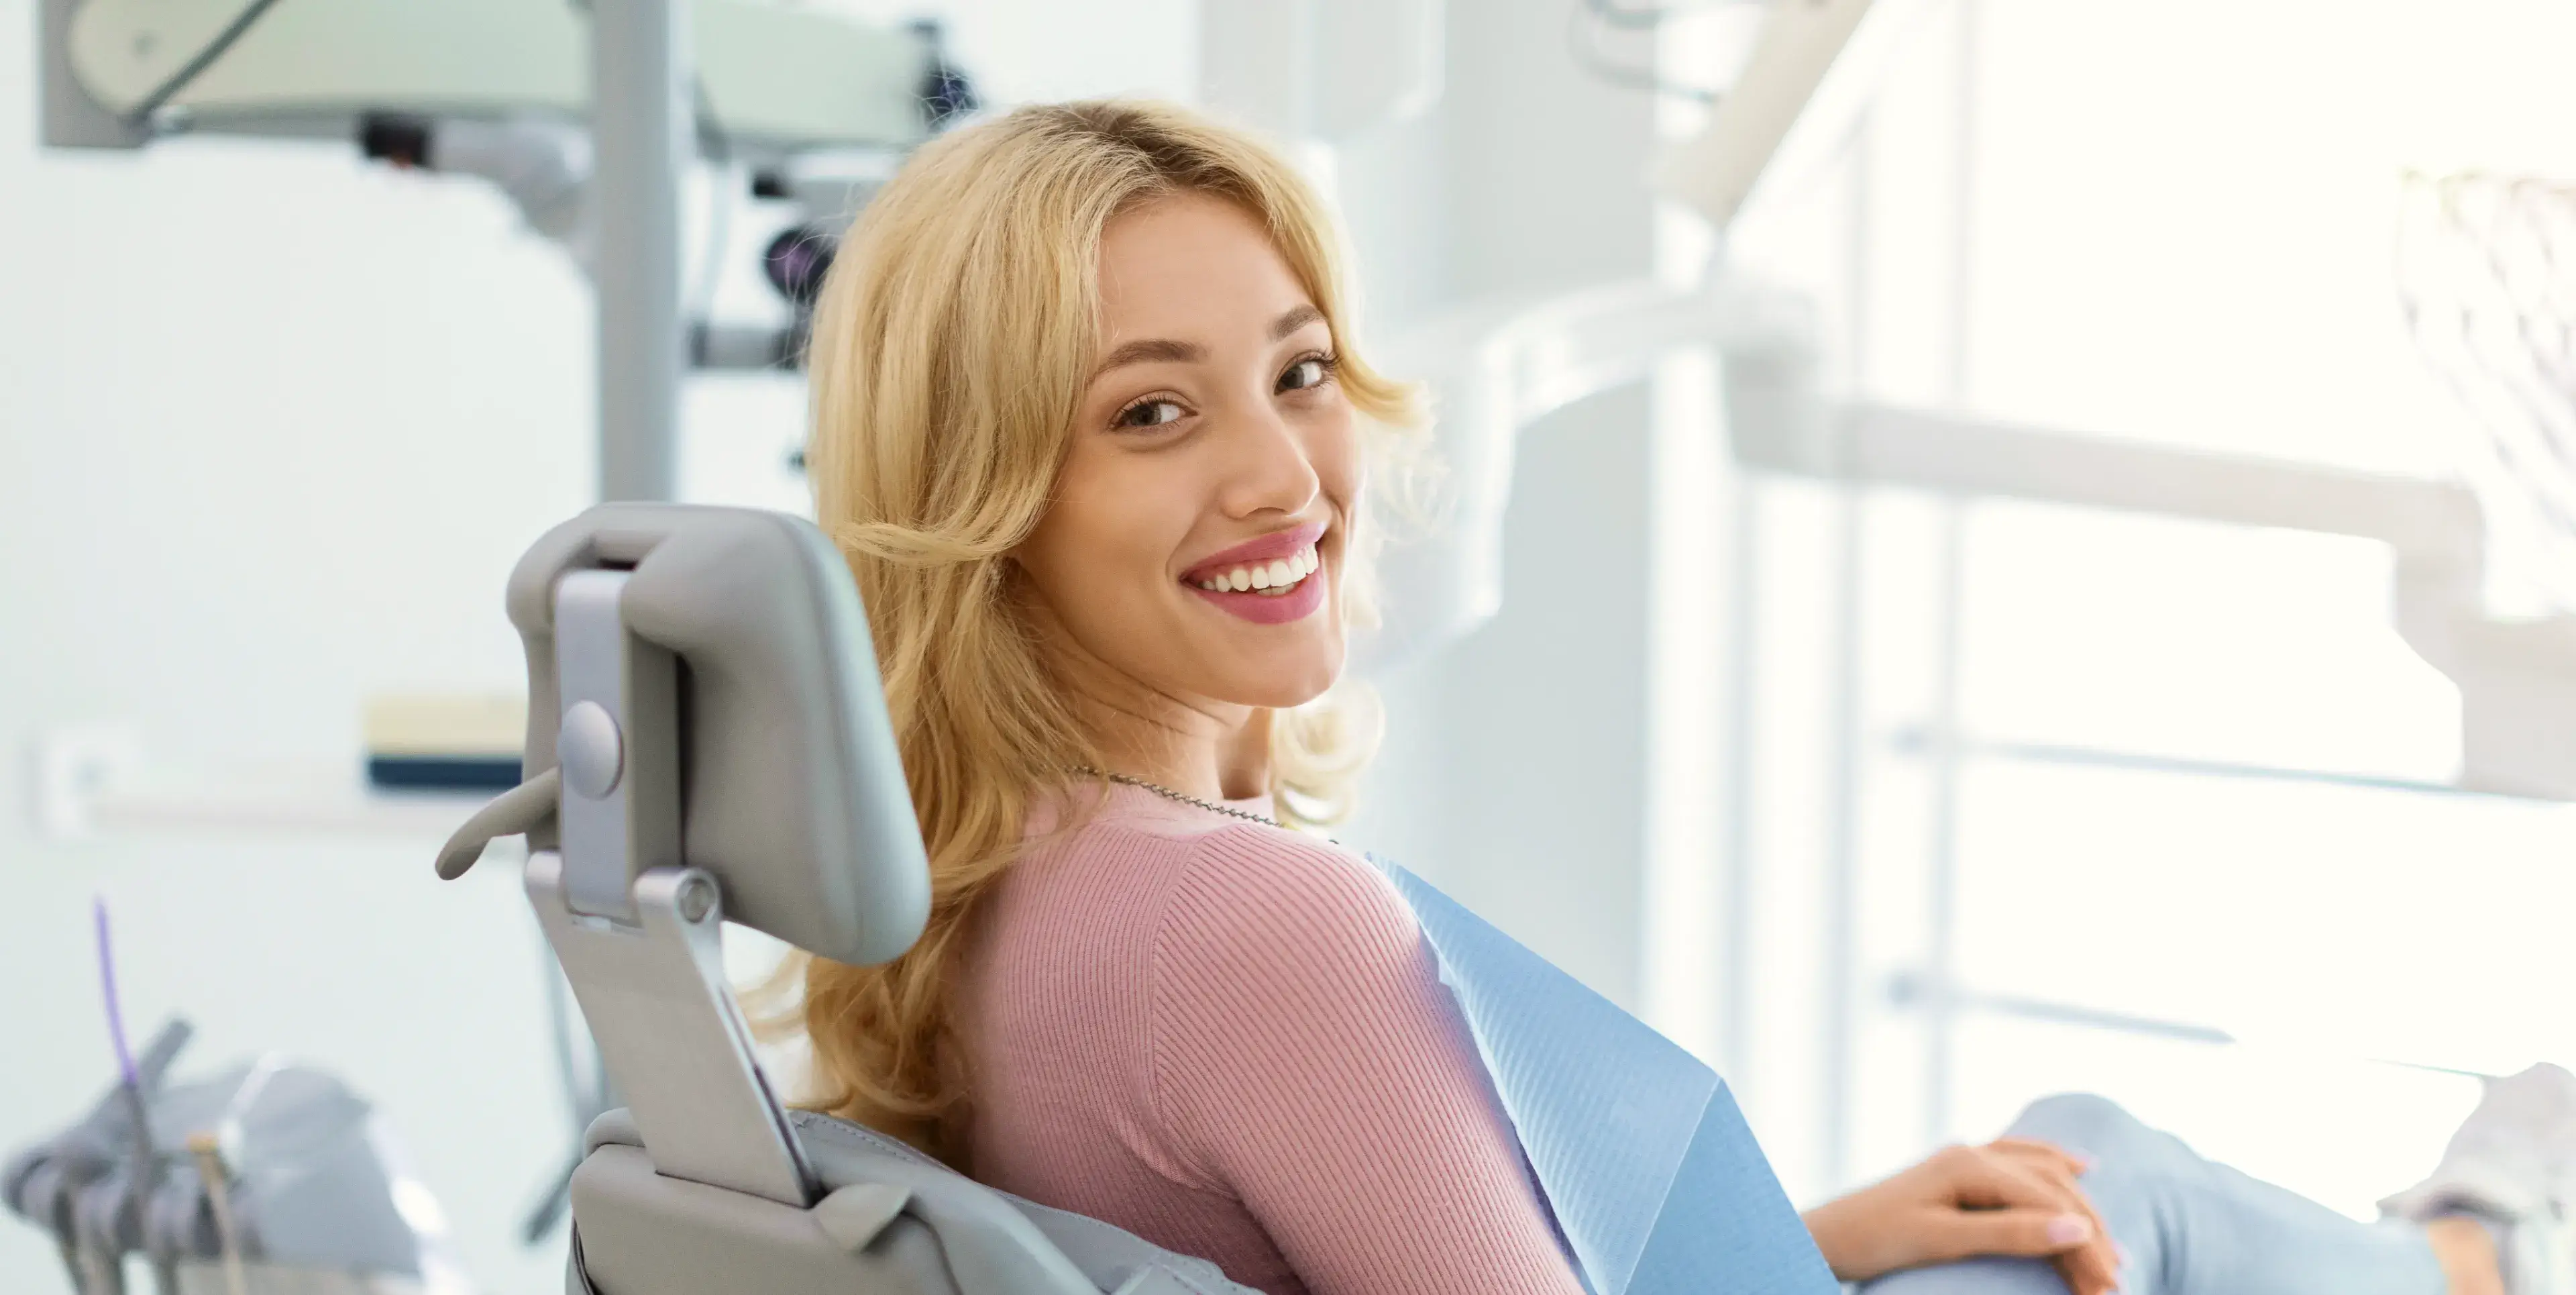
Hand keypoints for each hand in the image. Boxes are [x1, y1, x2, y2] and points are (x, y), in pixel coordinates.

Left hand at [1800, 1138, 2120, 1294]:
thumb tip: (2077, 1228)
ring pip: (2043, 1178)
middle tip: (2115, 1284)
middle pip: (2053, 1190)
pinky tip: (2084, 1167)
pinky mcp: (1961, 1173)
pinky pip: (2022, 1162)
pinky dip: (2056, 1167)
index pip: (2049, 1204)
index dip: (2085, 1245)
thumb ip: (2009, 1233)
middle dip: (2089, 1236)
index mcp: (1970, 1164)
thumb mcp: (1943, 1240)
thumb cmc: (1874, 1239)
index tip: (2110, 1287)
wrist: (1824, 1236)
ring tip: (2111, 1254)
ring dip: (2079, 1214)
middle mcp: (1974, 1153)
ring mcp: (1967, 1159)